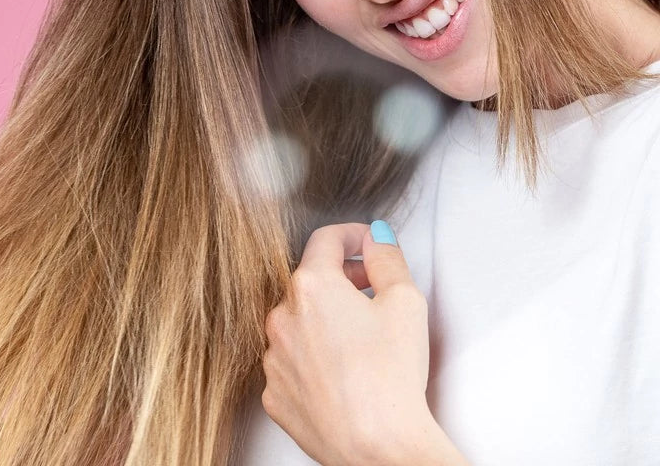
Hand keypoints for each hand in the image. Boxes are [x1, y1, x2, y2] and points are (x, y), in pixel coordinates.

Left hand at [261, 222, 469, 465]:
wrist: (378, 447)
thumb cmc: (391, 377)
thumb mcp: (405, 300)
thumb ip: (387, 257)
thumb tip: (376, 238)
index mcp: (312, 285)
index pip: (326, 239)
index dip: (351, 235)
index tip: (366, 241)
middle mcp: (282, 316)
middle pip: (311, 280)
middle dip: (341, 278)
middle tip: (371, 288)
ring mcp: (274, 356)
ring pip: (298, 320)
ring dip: (324, 318)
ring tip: (360, 337)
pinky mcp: (274, 392)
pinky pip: (291, 359)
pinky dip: (312, 356)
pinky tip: (342, 370)